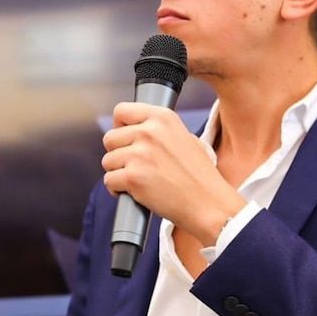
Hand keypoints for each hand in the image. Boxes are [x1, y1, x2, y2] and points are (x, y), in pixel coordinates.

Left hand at [101, 102, 245, 245]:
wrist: (208, 204)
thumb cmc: (200, 176)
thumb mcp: (186, 137)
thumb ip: (160, 130)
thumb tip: (135, 129)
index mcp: (162, 118)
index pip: (121, 111)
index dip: (119, 127)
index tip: (125, 139)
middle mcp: (149, 131)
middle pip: (110, 138)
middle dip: (117, 154)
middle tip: (133, 165)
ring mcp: (140, 154)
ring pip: (107, 161)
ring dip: (117, 172)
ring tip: (137, 180)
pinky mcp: (133, 177)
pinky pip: (109, 180)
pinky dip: (117, 189)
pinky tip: (132, 192)